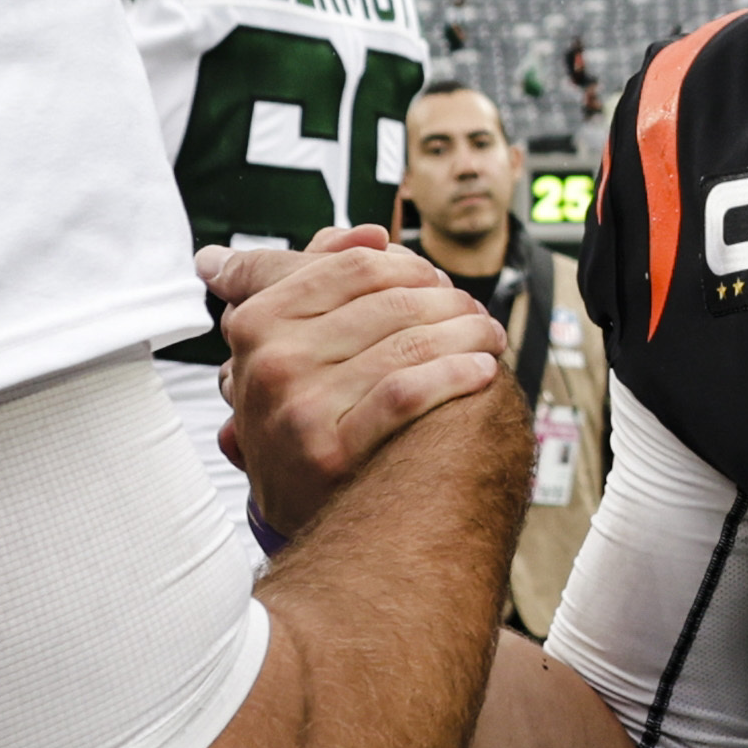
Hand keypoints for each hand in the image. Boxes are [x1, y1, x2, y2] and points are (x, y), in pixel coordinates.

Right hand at [208, 227, 512, 540]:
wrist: (317, 513)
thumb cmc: (307, 417)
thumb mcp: (288, 341)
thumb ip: (321, 276)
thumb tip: (368, 234)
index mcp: (259, 323)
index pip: (353, 266)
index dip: (409, 265)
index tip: (435, 278)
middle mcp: (272, 363)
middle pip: (388, 301)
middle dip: (446, 300)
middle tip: (473, 309)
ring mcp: (299, 408)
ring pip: (406, 342)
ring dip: (466, 332)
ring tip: (488, 335)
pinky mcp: (332, 451)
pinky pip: (408, 393)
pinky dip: (455, 375)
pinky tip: (480, 370)